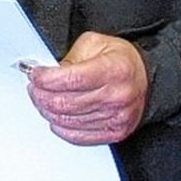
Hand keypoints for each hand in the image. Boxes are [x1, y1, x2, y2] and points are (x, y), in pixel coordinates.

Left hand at [27, 31, 147, 144]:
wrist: (147, 78)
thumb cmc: (120, 60)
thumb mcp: (94, 43)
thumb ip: (70, 57)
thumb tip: (46, 72)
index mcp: (112, 70)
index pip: (70, 79)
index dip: (45, 78)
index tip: (34, 74)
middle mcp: (116, 96)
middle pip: (65, 102)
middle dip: (40, 94)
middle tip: (33, 87)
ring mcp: (116, 117)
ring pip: (68, 121)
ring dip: (47, 110)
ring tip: (41, 99)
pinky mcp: (115, 133)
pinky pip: (79, 137)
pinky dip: (60, 128)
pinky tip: (55, 117)